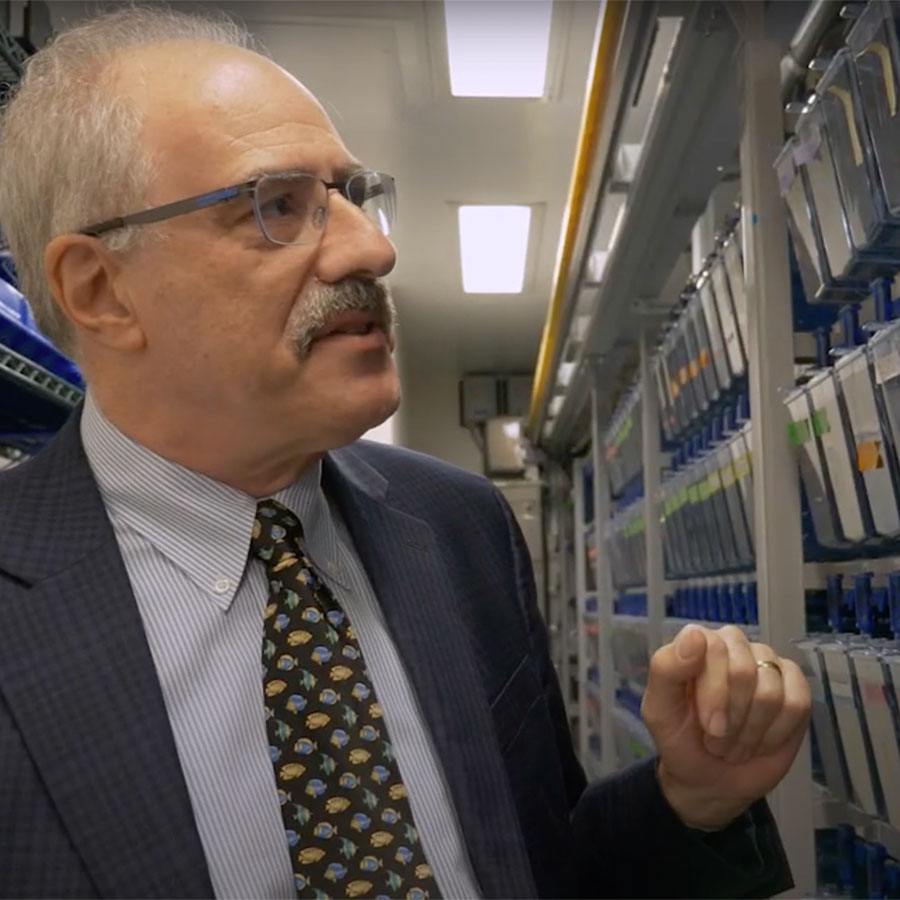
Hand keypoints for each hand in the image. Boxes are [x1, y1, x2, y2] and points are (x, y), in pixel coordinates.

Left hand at [640, 624, 810, 830]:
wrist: (710, 778)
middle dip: (731, 718)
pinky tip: (761, 742)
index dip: (714, 694)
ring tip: (735, 744)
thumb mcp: (659, 710)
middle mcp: (733, 645)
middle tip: (718, 740)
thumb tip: (695, 634)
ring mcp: (767, 663)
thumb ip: (667, 669)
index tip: (709, 727)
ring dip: (751, 730)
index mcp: (697, 642)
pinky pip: (798, 703)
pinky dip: (777, 733)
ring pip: (771, 691)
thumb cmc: (681, 739)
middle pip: (743, 670)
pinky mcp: (795, 687)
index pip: (713, 648)